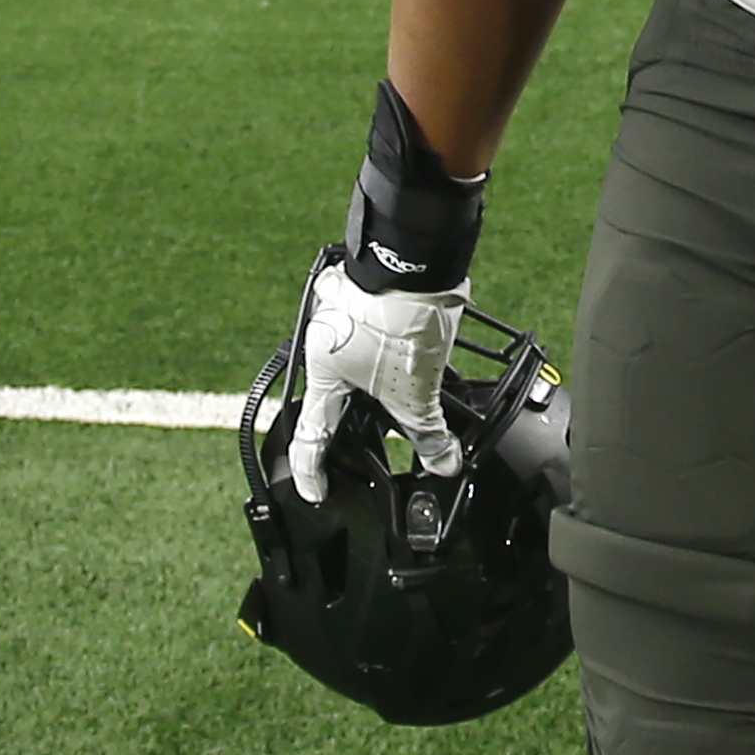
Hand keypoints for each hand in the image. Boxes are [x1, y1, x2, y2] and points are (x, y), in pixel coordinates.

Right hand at [288, 257, 466, 501]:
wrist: (416, 261)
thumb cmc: (399, 318)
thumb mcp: (415, 390)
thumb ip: (427, 432)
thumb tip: (443, 462)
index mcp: (323, 375)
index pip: (311, 436)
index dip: (311, 471)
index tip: (317, 493)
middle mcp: (326, 349)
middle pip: (336, 403)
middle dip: (357, 429)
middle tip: (372, 451)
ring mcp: (345, 324)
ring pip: (358, 374)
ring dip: (382, 397)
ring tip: (408, 416)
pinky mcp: (368, 307)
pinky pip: (376, 348)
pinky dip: (396, 369)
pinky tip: (421, 376)